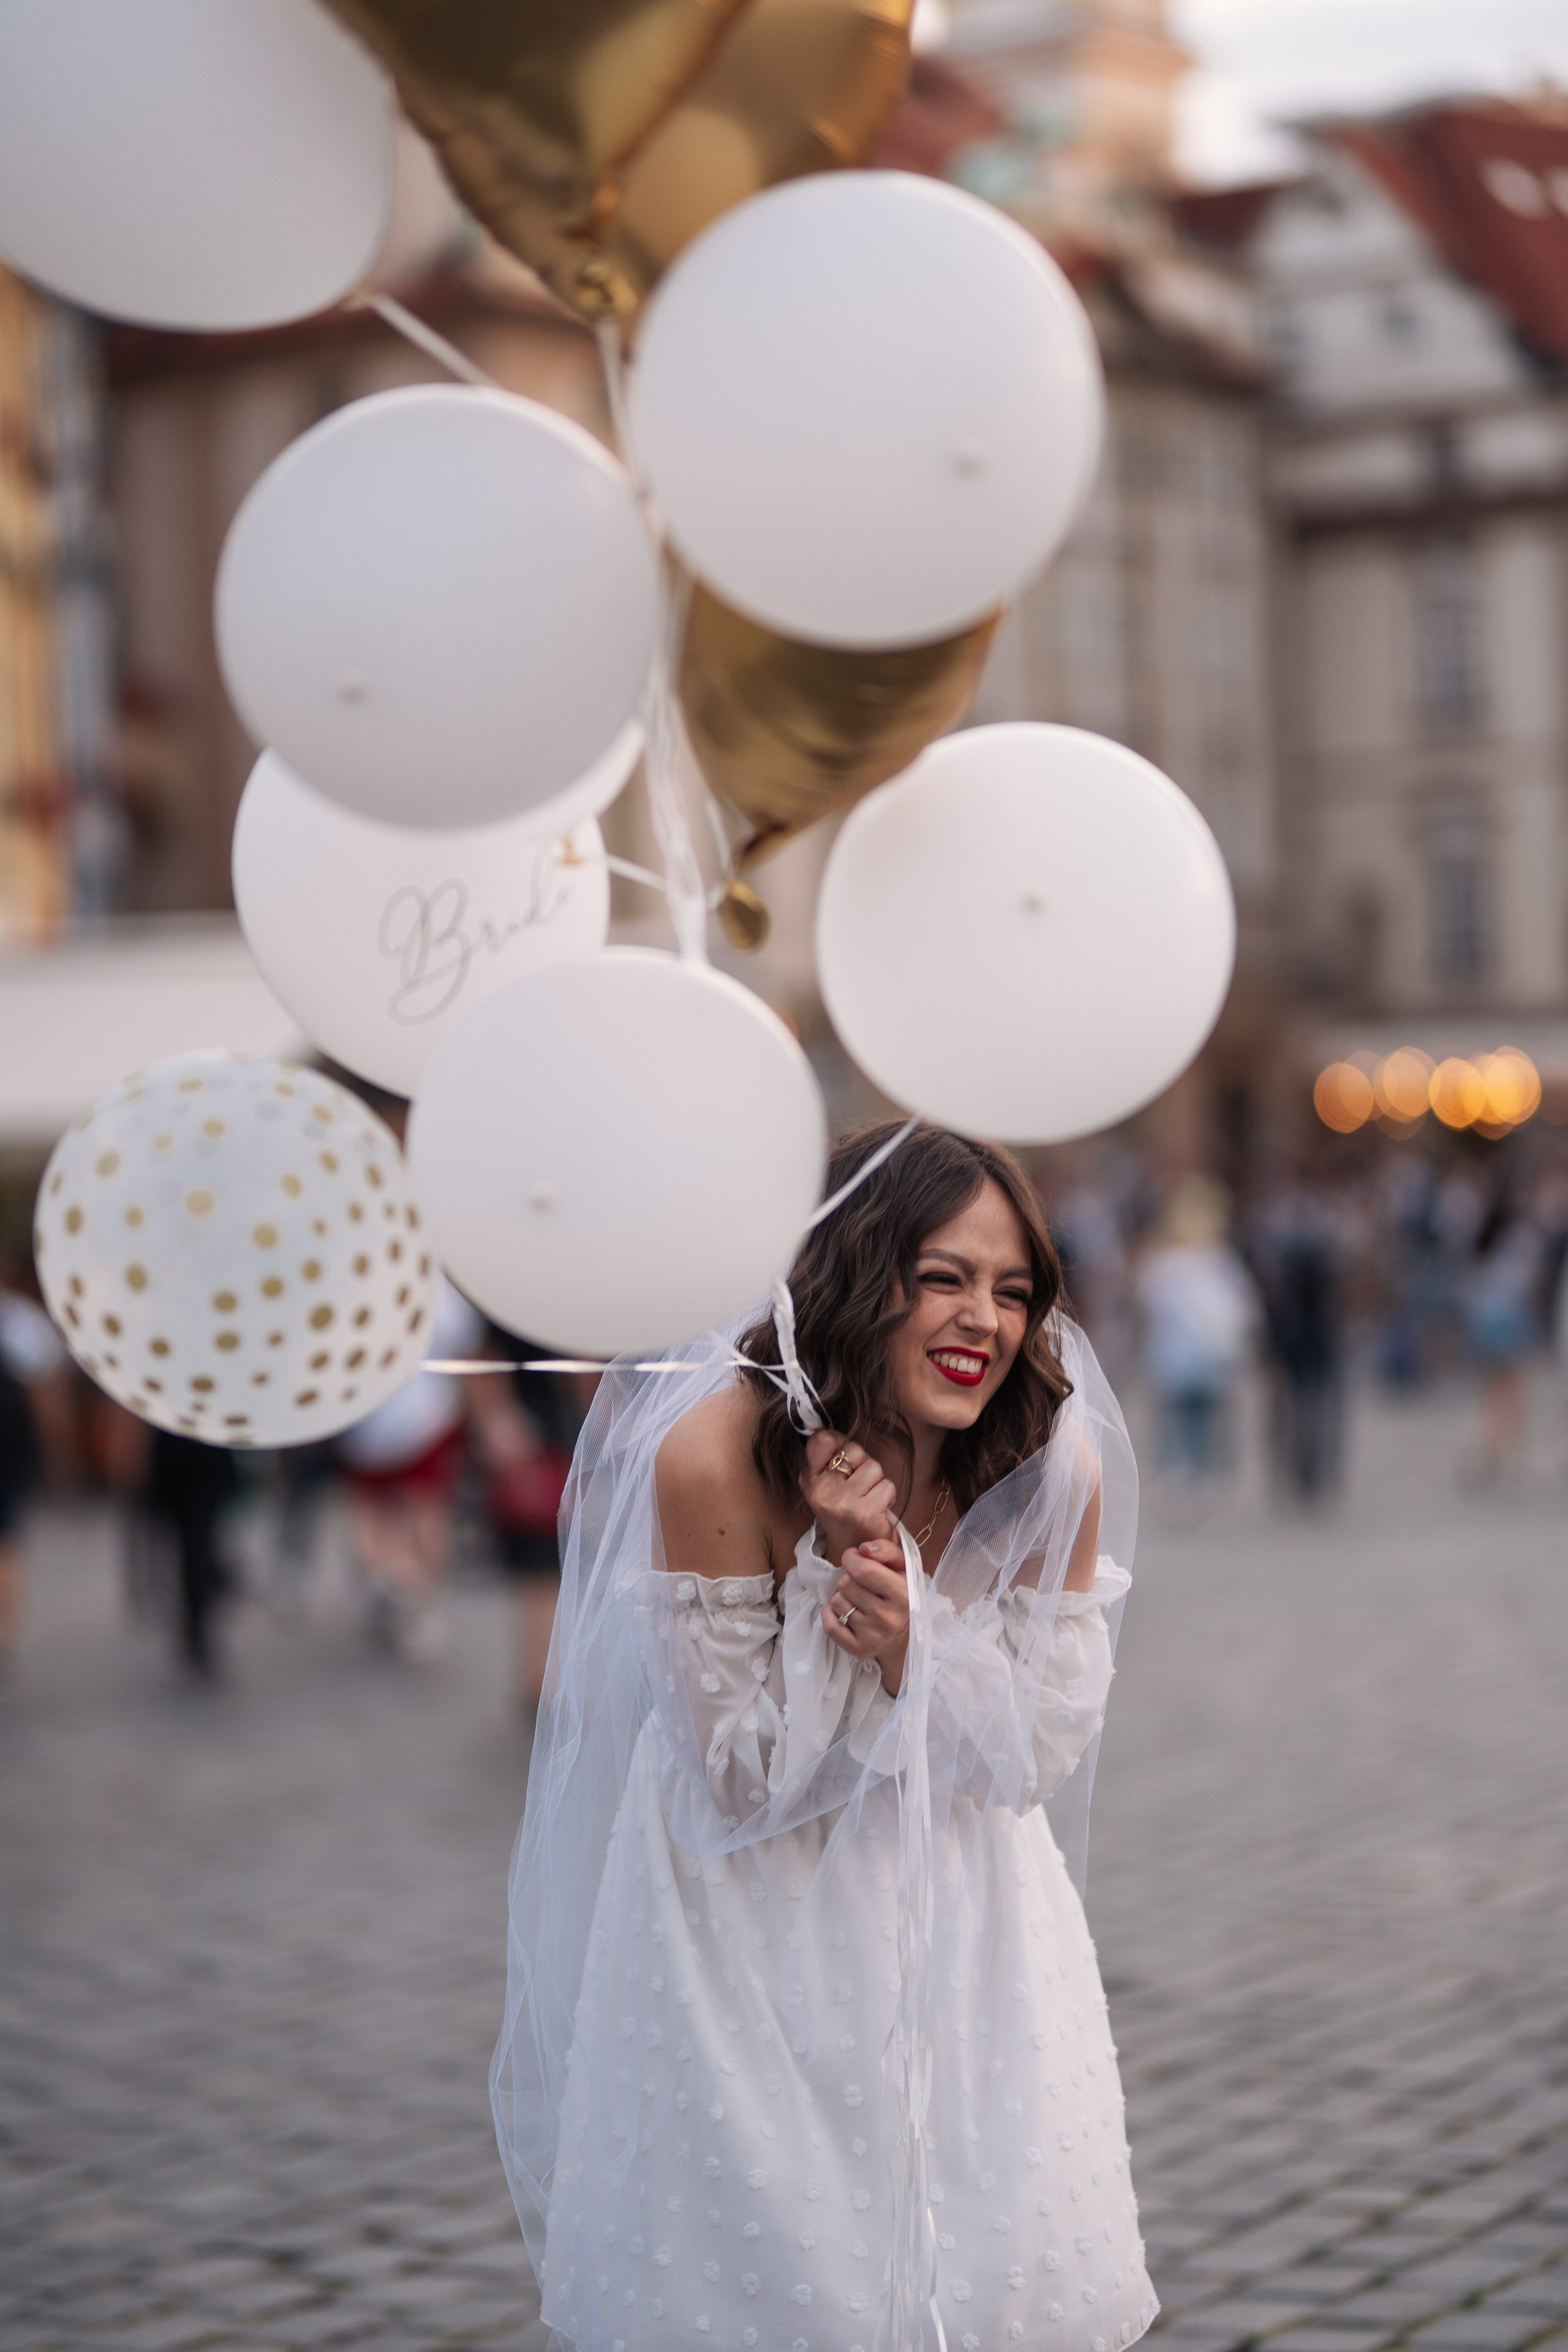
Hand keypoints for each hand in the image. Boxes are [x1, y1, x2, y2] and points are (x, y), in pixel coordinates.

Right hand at [801, 1429, 894, 1566]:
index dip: (839, 1441)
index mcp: (810, 1481)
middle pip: (854, 1450)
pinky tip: (878, 1510)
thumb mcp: (825, 1488)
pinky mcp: (865, 1512)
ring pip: (874, 1467)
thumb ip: (824, 1460)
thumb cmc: (846, 1515)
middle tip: (859, 1488)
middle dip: (863, 1465)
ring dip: (878, 1483)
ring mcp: (843, 1502)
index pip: (821, 1440)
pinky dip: (888, 1497)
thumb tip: (824, 1427)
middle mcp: (822, 1491)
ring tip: (868, 1499)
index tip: (844, 1457)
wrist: (857, 1555)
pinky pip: (887, 1486)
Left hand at [822, 1535, 908, 1692]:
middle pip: (846, 1584)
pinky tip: (843, 1612)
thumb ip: (885, 1549)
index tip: (854, 1558)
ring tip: (856, 1599)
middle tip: (859, 1583)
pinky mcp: (859, 1650)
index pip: (864, 1570)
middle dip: (847, 1576)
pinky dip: (830, 1614)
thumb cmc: (896, 1588)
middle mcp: (890, 1619)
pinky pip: (830, 1626)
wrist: (900, 1627)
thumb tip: (864, 1549)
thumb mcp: (899, 1564)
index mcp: (904, 1595)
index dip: (852, 1558)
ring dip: (841, 1595)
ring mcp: (874, 1637)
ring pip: (837, 1602)